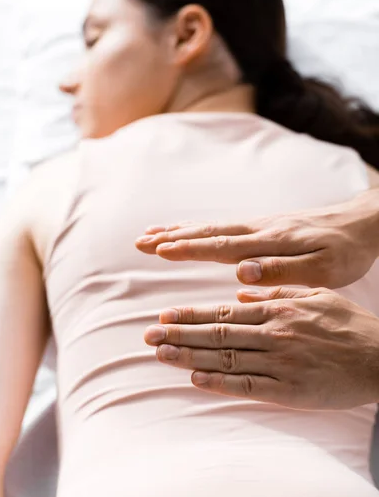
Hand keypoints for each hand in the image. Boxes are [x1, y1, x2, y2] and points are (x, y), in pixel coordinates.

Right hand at [135, 189, 378, 288]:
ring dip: (180, 231)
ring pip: (211, 227)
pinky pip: (223, 226)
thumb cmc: (345, 251)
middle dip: (172, 238)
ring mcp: (260, 226)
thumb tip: (241, 273)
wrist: (362, 223)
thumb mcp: (323, 269)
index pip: (220, 246)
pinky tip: (190, 232)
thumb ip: (281, 270)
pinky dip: (199, 229)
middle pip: (207, 233)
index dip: (187, 249)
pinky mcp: (264, 227)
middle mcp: (258, 230)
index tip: (157, 251)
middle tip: (140, 242)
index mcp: (270, 243)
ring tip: (152, 235)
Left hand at [144, 287, 378, 409]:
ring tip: (161, 354)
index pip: (225, 311)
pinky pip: (247, 386)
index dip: (192, 314)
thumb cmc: (349, 325)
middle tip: (148, 335)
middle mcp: (274, 334)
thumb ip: (278, 292)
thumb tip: (242, 291)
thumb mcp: (317, 295)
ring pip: (226, 358)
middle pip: (217, 333)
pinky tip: (195, 379)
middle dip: (179, 334)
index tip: (165, 315)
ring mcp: (280, 363)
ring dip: (189, 356)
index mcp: (278, 310)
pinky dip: (219, 383)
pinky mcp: (289, 390)